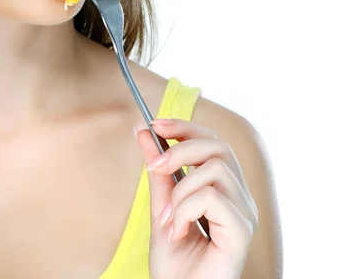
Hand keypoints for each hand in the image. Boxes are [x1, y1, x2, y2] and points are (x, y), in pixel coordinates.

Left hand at [134, 118, 257, 278]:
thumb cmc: (175, 262)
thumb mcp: (160, 206)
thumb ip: (157, 171)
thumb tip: (143, 130)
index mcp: (224, 189)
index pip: (212, 141)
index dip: (184, 127)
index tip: (154, 124)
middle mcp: (239, 197)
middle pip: (218, 146)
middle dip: (180, 149)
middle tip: (153, 168)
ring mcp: (244, 214)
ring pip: (214, 169)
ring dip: (180, 190)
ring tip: (168, 219)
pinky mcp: (242, 231)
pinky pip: (211, 197)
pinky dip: (185, 209)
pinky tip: (178, 231)